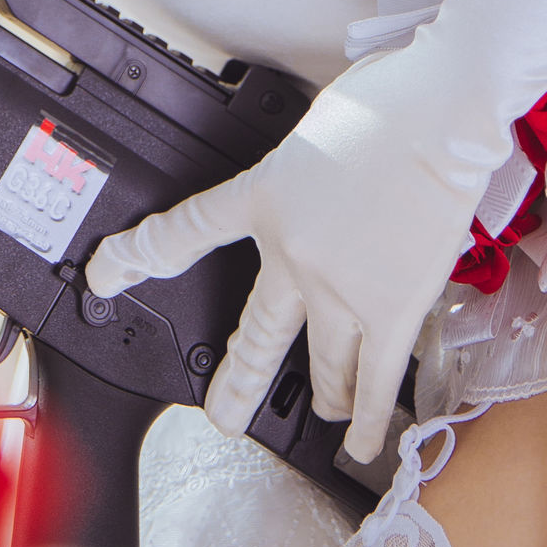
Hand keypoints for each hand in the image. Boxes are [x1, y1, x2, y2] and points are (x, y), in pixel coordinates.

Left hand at [84, 46, 494, 464]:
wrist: (437, 115)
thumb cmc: (387, 102)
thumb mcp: (312, 130)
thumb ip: (302, 176)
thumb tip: (316, 194)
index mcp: (264, 196)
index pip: (186, 230)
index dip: (140, 254)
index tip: (109, 271)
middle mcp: (291, 252)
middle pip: (254, 334)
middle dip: (236, 381)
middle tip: (221, 413)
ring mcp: (339, 289)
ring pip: (320, 365)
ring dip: (319, 397)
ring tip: (316, 415)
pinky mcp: (391, 311)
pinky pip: (372, 379)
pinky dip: (366, 419)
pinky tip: (358, 444)